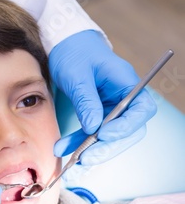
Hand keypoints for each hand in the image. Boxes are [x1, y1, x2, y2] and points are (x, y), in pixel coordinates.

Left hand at [49, 30, 156, 164]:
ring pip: (108, 136)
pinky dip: (78, 142)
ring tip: (70, 159)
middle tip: (85, 158)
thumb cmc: (74, 52)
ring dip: (89, 149)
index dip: (126, 127)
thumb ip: (86, 100)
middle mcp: (123, 97)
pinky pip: (92, 133)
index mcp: (126, 83)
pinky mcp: (98, 113)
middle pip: (127, 130)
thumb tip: (93, 127)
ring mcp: (111, 107)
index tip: (103, 135)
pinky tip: (62, 149)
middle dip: (106, 147)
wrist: (65, 44)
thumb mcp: (76, 75)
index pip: (141, 110)